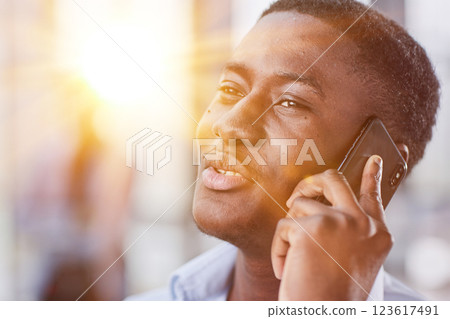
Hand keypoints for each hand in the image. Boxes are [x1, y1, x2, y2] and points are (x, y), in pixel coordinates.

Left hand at [272, 155, 392, 299]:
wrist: (322, 315)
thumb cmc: (332, 294)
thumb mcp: (351, 260)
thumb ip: (348, 232)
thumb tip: (323, 208)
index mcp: (377, 234)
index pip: (373, 196)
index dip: (372, 176)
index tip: (374, 160)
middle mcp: (362, 223)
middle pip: (333, 180)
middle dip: (310, 182)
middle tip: (296, 195)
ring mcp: (339, 221)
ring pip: (299, 207)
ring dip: (291, 233)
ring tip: (297, 262)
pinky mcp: (311, 227)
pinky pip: (283, 227)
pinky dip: (279, 249)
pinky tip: (287, 270)